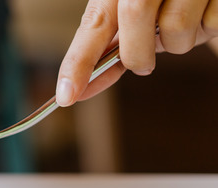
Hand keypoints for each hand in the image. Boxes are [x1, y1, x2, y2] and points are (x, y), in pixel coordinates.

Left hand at [56, 0, 217, 105]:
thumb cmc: (164, 1)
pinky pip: (211, 25)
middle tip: (142, 63)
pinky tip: (205, 14)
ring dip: (176, 43)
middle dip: (137, 52)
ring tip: (182, 25)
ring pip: (177, 30)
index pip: (94, 22)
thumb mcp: (132, 16)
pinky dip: (206, 29)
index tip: (66, 95)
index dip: (78, 61)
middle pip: (135, 14)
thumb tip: (80, 89)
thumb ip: (111, 48)